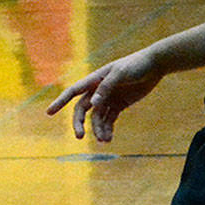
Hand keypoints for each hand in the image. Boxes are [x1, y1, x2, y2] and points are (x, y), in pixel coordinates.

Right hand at [46, 50, 161, 141]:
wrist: (156, 64)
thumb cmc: (136, 64)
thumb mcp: (121, 73)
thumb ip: (106, 87)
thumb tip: (93, 103)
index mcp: (94, 80)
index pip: (73, 92)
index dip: (60, 102)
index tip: (49, 113)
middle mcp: (97, 91)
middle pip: (82, 110)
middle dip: (79, 123)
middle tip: (80, 136)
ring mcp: (108, 98)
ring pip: (97, 118)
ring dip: (98, 129)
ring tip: (105, 140)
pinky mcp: (119, 105)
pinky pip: (109, 120)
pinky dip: (107, 129)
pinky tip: (109, 138)